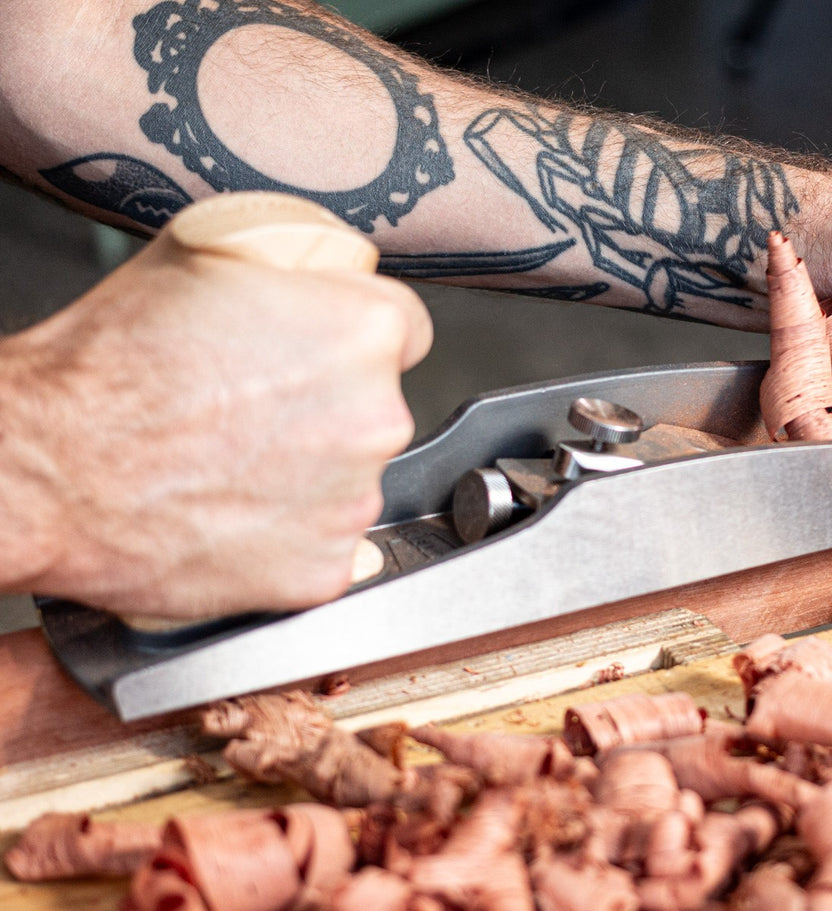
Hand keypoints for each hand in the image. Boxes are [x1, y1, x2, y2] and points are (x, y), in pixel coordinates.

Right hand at [3, 226, 430, 617]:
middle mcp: (376, 419)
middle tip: (254, 411)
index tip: (320, 355)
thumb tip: (334, 273)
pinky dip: (290, 537)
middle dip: (330, 408)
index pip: (402, 330)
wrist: (46, 468)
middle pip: (377, 407)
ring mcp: (353, 503)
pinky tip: (235, 512)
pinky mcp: (322, 570)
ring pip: (353, 480)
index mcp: (363, 332)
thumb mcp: (208, 253)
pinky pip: (326, 546)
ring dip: (310, 475)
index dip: (353, 339)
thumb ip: (299, 263)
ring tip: (230, 463)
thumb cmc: (109, 366)